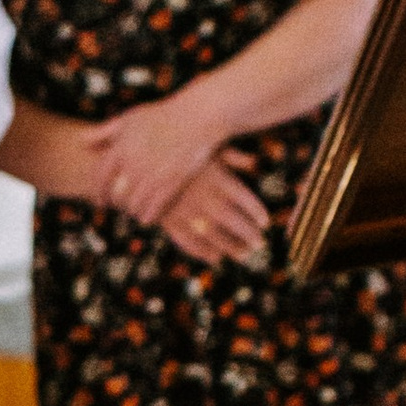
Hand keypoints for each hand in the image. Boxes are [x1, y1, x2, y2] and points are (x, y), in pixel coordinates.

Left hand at [84, 89, 224, 227]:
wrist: (197, 117)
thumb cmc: (162, 116)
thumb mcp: (130, 119)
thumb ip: (104, 132)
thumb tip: (81, 141)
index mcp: (121, 148)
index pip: (99, 177)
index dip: (97, 191)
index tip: (99, 200)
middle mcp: (133, 164)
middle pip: (115, 195)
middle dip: (114, 204)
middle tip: (116, 208)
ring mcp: (152, 175)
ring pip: (132, 206)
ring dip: (131, 211)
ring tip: (133, 211)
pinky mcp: (170, 184)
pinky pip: (152, 210)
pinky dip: (147, 216)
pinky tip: (147, 217)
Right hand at [158, 153, 269, 268]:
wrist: (140, 162)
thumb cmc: (178, 153)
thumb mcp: (206, 147)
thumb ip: (232, 156)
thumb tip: (254, 163)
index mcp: (215, 177)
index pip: (243, 198)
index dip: (256, 212)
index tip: (265, 223)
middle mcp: (202, 196)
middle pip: (231, 219)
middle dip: (248, 234)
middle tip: (260, 244)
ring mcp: (184, 210)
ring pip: (213, 234)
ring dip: (231, 247)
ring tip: (244, 254)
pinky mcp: (168, 222)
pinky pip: (188, 242)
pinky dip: (203, 252)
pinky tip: (216, 258)